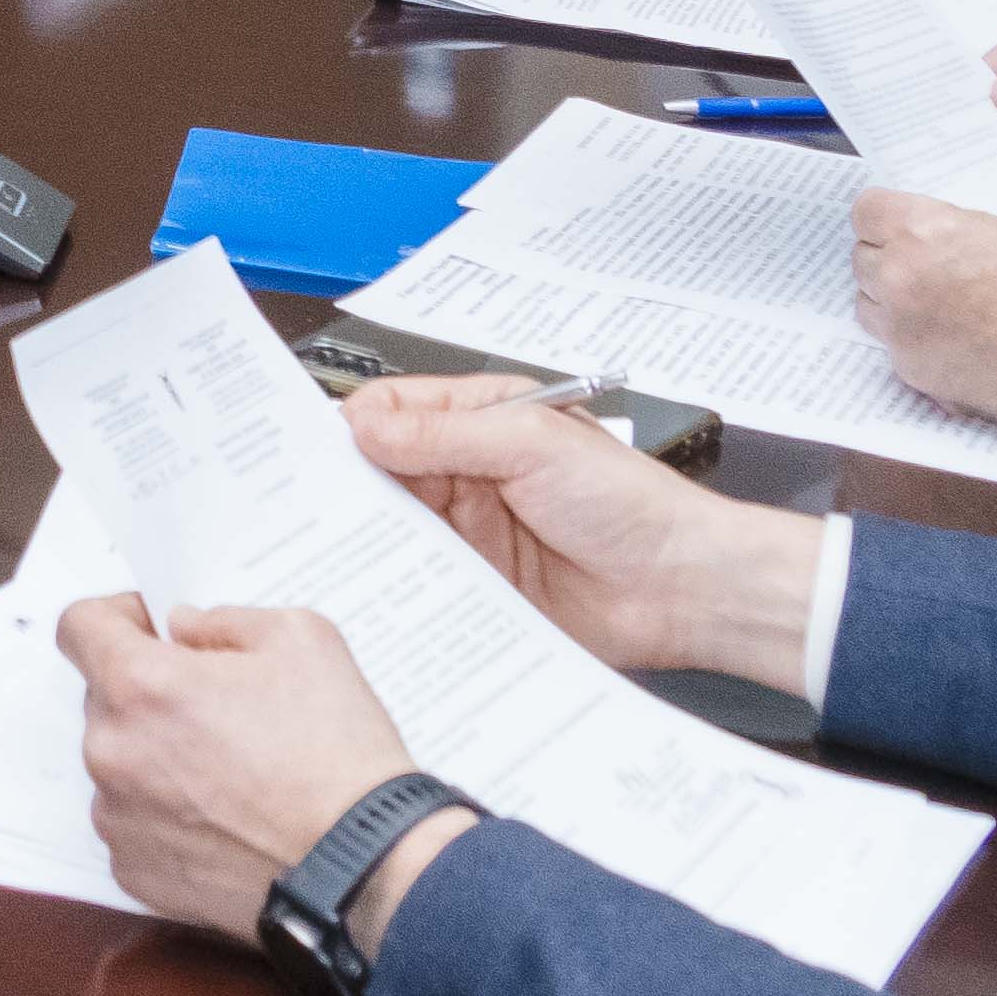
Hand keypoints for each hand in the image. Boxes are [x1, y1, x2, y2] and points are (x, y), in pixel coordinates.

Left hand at [54, 598, 423, 938]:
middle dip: (152, 692)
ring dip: (158, 757)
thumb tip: (185, 628)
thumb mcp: (302, 639)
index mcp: (140, 686)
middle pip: (106, 699)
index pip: (80, 627)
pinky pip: (135, 824)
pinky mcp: (135, 873)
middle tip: (219, 708)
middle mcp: (111, 752)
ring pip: (121, 764)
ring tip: (232, 773)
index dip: (115, 617)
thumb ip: (225, 620)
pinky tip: (227, 820)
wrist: (368, 867)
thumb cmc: (339, 754)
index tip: (150, 628)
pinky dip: (168, 817)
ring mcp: (118, 819)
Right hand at [341, 377, 827, 687]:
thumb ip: (445, 434)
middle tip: (313, 499)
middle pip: (381, 468)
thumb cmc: (632, 503)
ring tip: (342, 541)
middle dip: (348, 480)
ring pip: (392, 524)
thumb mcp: (533, 445)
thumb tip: (364, 424)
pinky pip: (418, 577)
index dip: (354, 424)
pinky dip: (395, 579)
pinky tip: (381, 581)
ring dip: (370, 532)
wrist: (683, 587)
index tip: (322, 448)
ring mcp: (469, 531)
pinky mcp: (474, 584)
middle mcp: (469, 472)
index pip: (393, 408)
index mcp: (483, 420)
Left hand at [852, 188, 996, 425]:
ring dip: (897, 301)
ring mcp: (902, 331)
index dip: (891, 218)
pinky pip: (898, 347)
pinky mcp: (914, 373)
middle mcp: (899, 279)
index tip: (908, 226)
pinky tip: (961, 342)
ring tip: (948, 305)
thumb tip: (956, 236)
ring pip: (873, 305)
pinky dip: (919, 342)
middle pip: (864, 258)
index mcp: (923, 232)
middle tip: (936, 266)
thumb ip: (972, 230)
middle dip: (894, 258)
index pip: (867, 212)